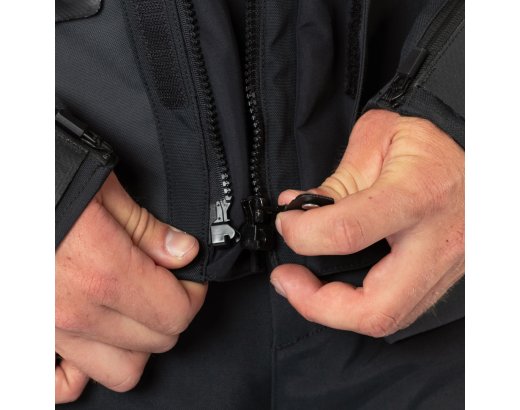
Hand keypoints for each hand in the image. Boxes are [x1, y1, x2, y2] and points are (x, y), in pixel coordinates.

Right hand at [55, 173, 205, 402]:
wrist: (0, 192)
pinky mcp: (34, 334)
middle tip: (167, 286)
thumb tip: (184, 252)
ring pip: (122, 370)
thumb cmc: (44, 186)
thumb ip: (148, 229)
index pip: (176, 313)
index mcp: (105, 273)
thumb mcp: (104, 191)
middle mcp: (79, 311)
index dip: (192, 293)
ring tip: (137, 308)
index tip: (188, 277)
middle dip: (172, 312)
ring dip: (140, 342)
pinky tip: (100, 341)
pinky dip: (88, 371)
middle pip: (157, 342)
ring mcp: (54, 329)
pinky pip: (65, 384)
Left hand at [271, 110, 463, 336]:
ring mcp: (444, 269)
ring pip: (386, 319)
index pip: (348, 231)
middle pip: (375, 307)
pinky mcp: (442, 281)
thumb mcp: (379, 139)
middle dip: (317, 304)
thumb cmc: (430, 146)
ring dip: (333, 311)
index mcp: (416, 195)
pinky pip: (396, 312)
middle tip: (287, 280)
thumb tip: (296, 207)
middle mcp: (436, 242)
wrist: (478, 162)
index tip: (287, 222)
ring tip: (304, 287)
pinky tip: (336, 288)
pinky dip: (357, 307)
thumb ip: (336, 180)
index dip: (303, 234)